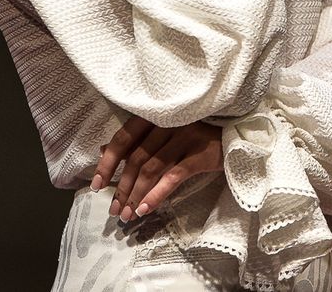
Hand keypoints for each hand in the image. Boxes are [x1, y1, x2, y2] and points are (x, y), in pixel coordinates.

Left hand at [89, 114, 224, 221]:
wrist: (234, 139)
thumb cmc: (193, 137)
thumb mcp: (163, 135)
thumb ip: (135, 141)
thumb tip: (102, 150)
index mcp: (155, 115)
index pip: (123, 138)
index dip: (107, 163)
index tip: (97, 186)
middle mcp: (168, 122)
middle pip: (136, 159)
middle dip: (122, 188)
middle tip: (115, 210)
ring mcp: (185, 136)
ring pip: (152, 170)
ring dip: (136, 196)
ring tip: (128, 215)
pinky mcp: (200, 153)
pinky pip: (172, 177)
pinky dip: (156, 195)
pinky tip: (145, 209)